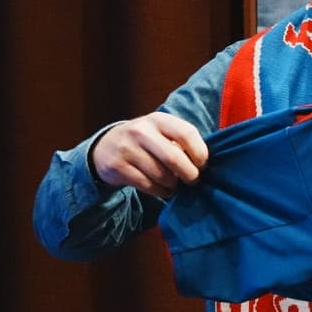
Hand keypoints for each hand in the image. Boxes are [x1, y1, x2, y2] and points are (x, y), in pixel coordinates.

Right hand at [90, 112, 208, 198]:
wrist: (106, 146)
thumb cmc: (147, 141)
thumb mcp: (162, 132)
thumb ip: (182, 142)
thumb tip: (204, 164)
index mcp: (159, 120)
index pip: (187, 133)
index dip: (200, 153)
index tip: (203, 165)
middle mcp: (141, 131)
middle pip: (174, 158)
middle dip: (189, 174)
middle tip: (193, 180)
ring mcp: (127, 148)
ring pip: (161, 175)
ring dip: (174, 185)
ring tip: (175, 185)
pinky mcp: (117, 166)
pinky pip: (147, 185)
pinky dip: (160, 191)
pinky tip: (163, 189)